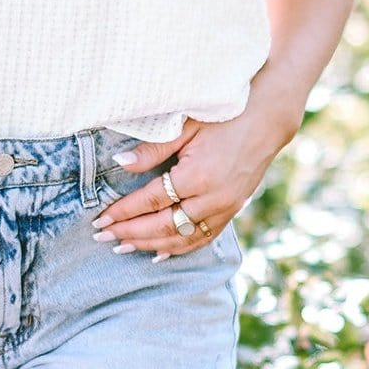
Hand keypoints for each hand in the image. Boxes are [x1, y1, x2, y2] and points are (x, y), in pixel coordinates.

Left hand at [91, 102, 296, 259]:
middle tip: (103, 237)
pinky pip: (204, 237)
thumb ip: (153, 149)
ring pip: (182, 238)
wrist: (268, 118)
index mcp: (198, 176)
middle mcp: (213, 198)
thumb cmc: (225, 115)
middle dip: (130, 233)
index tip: (100, 219)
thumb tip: (119, 162)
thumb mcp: (186, 126)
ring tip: (123, 247)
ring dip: (151, 244)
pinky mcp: (233, 210)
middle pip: (164, 225)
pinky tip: (160, 253)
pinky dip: (180, 248)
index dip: (123, 212)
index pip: (151, 201)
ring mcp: (226, 208)